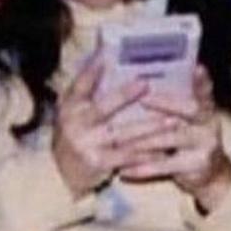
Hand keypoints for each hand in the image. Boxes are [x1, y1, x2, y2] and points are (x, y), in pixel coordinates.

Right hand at [52, 57, 164, 198]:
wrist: (58, 175)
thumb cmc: (71, 136)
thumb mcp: (71, 111)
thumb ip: (85, 89)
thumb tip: (103, 59)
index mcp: (71, 106)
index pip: (81, 84)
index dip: (92, 69)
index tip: (107, 54)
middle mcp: (77, 123)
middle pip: (103, 107)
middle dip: (124, 95)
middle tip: (146, 84)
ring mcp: (88, 144)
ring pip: (123, 133)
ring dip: (149, 128)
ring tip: (172, 121)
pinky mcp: (99, 162)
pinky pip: (127, 156)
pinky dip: (146, 155)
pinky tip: (164, 151)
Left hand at [118, 66, 230, 214]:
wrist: (211, 175)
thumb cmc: (189, 138)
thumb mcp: (186, 119)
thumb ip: (172, 103)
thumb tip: (138, 82)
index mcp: (206, 108)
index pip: (205, 90)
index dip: (202, 80)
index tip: (197, 67)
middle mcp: (209, 123)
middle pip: (190, 109)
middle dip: (166, 103)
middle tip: (143, 99)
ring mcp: (205, 145)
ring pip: (172, 138)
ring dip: (144, 139)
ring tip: (121, 139)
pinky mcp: (195, 166)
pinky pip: (164, 165)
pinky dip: (142, 168)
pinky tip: (123, 170)